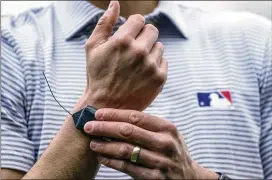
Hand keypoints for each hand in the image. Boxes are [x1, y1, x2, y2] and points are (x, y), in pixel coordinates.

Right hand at [83, 1, 166, 110]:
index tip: (129, 35)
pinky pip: (163, 61)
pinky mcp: (159, 78)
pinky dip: (155, 64)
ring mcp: (151, 66)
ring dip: (150, 51)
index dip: (133, 26)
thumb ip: (104, 23)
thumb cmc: (97, 75)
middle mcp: (139, 52)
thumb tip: (115, 3)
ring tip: (136, 63)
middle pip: (152, 30)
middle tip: (134, 49)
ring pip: (159, 46)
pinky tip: (143, 72)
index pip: (140, 20)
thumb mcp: (93, 47)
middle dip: (143, 36)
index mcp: (123, 41)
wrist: (106, 105)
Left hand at [83, 109, 216, 178]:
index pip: (136, 117)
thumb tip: (117, 117)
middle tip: (88, 126)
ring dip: (105, 145)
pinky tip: (102, 156)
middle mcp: (164, 143)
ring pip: (125, 150)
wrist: (189, 178)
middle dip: (105, 127)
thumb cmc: (173, 151)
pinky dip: (111, 161)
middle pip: (128, 132)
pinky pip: (127, 167)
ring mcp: (160, 161)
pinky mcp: (154, 178)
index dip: (114, 114)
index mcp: (166, 128)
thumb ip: (147, 126)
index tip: (98, 113)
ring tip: (92, 142)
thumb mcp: (167, 134)